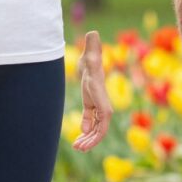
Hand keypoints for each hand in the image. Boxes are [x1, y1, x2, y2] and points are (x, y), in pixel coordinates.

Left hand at [73, 31, 112, 150]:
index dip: (98, 132)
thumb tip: (93, 33)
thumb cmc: (92, 58)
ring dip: (88, 140)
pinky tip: (77, 139)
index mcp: (102, 98)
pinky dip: (85, 133)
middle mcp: (103, 105)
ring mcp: (98, 108)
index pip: (105, 119)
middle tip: (78, 147)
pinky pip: (91, 125)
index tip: (88, 140)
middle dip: (92, 140)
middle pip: (101, 129)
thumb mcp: (91, 55)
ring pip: (96, 130)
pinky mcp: (92, 108)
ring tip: (77, 147)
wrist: (91, 61)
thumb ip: (93, 46)